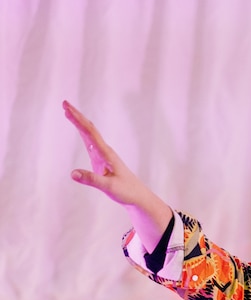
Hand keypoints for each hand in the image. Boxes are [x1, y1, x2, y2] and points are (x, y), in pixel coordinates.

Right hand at [64, 101, 171, 250]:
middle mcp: (105, 151)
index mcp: (106, 154)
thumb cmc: (126, 191)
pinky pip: (91, 142)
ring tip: (68, 112)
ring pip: (90, 134)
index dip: (78, 120)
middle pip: (90, 129)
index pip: (90, 133)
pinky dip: (83, 133)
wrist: (138, 196)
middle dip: (77, 116)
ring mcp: (104, 155)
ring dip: (79, 122)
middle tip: (64, 103)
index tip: (67, 109)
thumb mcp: (108, 187)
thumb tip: (72, 173)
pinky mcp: (102, 160)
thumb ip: (91, 179)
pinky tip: (79, 129)